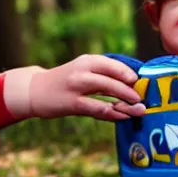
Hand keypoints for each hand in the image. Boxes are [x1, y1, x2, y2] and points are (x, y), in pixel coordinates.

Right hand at [4, 55, 145, 121]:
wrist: (34, 90)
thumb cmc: (64, 81)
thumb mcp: (81, 70)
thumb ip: (102, 74)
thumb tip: (131, 83)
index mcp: (87, 60)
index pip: (115, 64)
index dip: (131, 74)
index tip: (143, 83)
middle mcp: (82, 70)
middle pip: (114, 78)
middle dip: (132, 90)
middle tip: (144, 99)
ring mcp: (77, 86)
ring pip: (108, 91)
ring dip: (126, 102)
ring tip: (139, 109)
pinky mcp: (72, 103)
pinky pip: (98, 108)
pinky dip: (113, 113)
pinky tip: (122, 116)